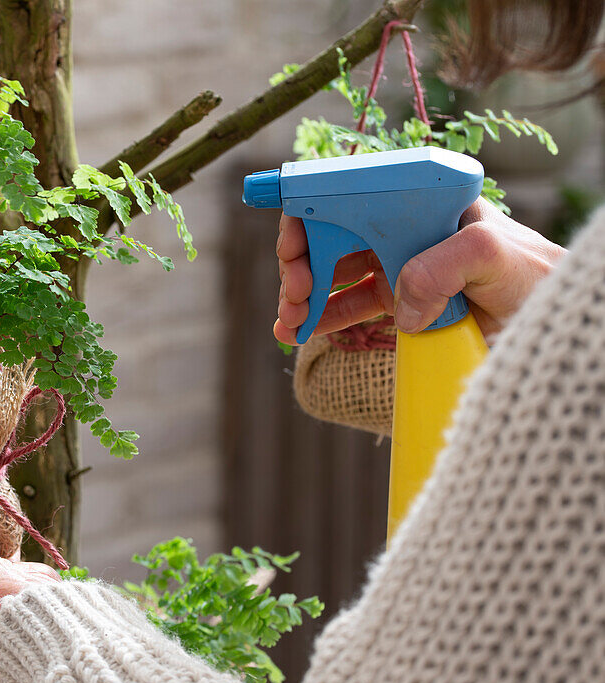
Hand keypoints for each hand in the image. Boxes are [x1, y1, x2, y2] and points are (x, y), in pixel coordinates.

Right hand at [274, 198, 565, 344]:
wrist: (551, 321)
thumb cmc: (533, 275)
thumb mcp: (494, 255)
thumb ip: (444, 265)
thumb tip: (399, 302)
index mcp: (417, 200)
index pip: (351, 191)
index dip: (311, 210)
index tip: (292, 240)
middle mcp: (401, 226)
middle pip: (330, 233)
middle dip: (300, 261)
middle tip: (296, 293)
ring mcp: (396, 263)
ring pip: (330, 272)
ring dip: (302, 296)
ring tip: (290, 322)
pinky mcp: (398, 300)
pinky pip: (346, 306)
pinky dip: (319, 319)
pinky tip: (299, 332)